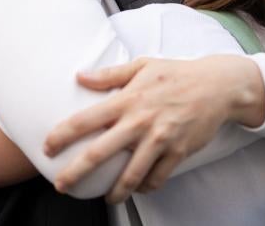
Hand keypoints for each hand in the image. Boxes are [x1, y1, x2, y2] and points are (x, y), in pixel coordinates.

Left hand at [44, 55, 264, 202]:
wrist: (217, 86)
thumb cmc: (177, 73)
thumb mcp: (142, 65)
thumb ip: (109, 75)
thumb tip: (80, 76)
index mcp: (127, 99)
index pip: (85, 119)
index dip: (62, 135)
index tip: (47, 148)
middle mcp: (140, 121)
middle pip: (99, 153)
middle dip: (75, 173)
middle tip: (61, 185)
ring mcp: (160, 139)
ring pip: (129, 175)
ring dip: (114, 192)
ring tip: (106, 198)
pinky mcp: (178, 152)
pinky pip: (156, 178)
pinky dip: (145, 187)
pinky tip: (138, 187)